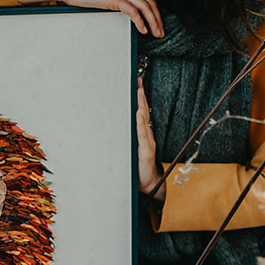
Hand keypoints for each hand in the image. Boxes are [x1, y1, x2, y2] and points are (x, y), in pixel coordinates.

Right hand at [61, 0, 164, 36]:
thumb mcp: (102, 1)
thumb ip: (113, 7)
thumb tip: (120, 18)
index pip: (146, 1)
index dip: (154, 14)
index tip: (157, 27)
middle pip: (149, 3)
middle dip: (158, 19)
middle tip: (161, 33)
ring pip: (144, 7)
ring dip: (153, 21)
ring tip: (155, 33)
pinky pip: (132, 10)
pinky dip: (140, 21)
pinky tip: (142, 30)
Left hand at [136, 77, 164, 199]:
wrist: (148, 183)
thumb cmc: (139, 167)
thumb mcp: (131, 149)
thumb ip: (128, 138)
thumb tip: (115, 125)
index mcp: (142, 133)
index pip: (140, 111)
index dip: (139, 97)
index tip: (136, 82)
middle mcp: (146, 135)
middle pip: (143, 111)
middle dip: (140, 95)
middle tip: (138, 81)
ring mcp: (147, 142)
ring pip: (144, 120)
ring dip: (141, 105)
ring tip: (139, 92)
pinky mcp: (145, 151)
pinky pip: (143, 135)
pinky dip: (141, 124)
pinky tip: (139, 114)